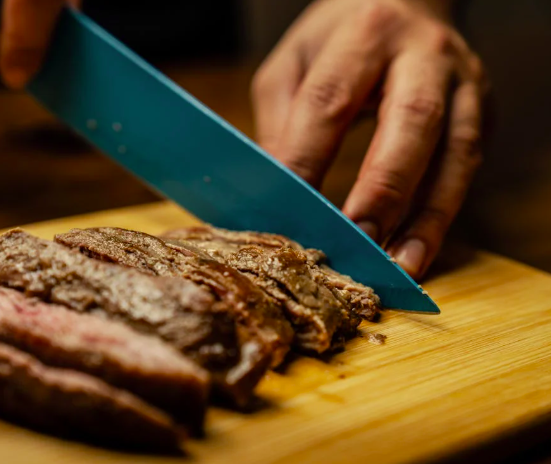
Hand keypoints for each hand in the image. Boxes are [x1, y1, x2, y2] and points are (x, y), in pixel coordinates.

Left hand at [252, 0, 485, 278]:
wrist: (408, 4)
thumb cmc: (339, 40)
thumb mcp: (294, 63)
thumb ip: (283, 121)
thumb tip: (277, 190)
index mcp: (365, 33)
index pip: (331, 99)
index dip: (308, 156)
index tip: (287, 208)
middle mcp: (424, 54)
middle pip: (411, 120)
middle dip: (383, 186)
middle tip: (355, 239)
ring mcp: (463, 83)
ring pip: (454, 153)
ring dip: (425, 216)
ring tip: (396, 264)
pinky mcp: (480, 112)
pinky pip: (465, 170)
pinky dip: (440, 217)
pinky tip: (415, 253)